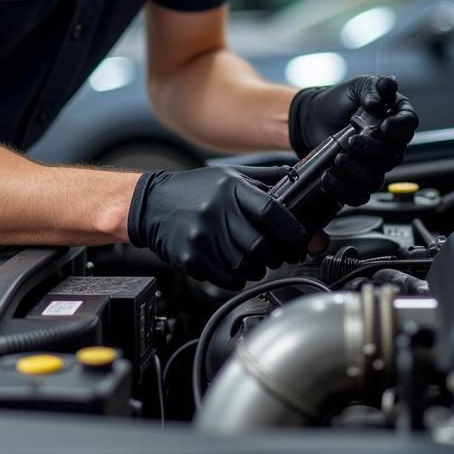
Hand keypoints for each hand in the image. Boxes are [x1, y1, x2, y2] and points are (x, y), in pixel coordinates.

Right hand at [127, 165, 308, 289]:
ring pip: (246, 267)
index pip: (271, 210)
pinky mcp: (191, 257)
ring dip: (257, 269)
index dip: (292, 229)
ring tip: (253, 260)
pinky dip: (237, 278)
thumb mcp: (229, 175)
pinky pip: (226, 279)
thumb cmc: (195, 190)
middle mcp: (217, 211)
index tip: (301, 240)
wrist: (152, 204)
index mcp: (230, 189)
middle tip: (276, 254)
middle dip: (276, 255)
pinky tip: (233, 266)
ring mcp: (203, 236)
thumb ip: (265, 179)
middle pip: (261, 246)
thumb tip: (299, 179)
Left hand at [289, 75, 418, 205]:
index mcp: (394, 117)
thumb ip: (371, 86)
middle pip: (394, 156)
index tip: (385, 126)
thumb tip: (379, 96)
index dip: (400, 127)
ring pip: (377, 178)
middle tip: (352, 142)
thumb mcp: (356, 86)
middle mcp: (389, 143)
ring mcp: (374, 164)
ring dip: (357, 172)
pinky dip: (344, 189)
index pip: (409, 124)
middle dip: (372, 151)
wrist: (313, 117)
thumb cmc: (339, 102)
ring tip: (338, 159)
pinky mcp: (357, 180)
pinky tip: (329, 176)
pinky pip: (359, 194)